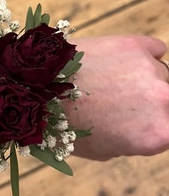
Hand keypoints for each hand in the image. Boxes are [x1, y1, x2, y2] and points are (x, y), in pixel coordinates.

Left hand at [63, 35, 168, 159]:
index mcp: (158, 133)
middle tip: (123, 104)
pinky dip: (144, 55)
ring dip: (142, 80)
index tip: (143, 122)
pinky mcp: (134, 44)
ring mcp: (149, 68)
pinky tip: (124, 61)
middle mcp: (163, 99)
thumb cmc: (65, 126)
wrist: (38, 90)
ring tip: (109, 82)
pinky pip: (154, 49)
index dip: (158, 128)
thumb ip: (133, 140)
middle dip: (151, 104)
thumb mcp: (103, 151)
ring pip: (160, 74)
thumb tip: (141, 128)